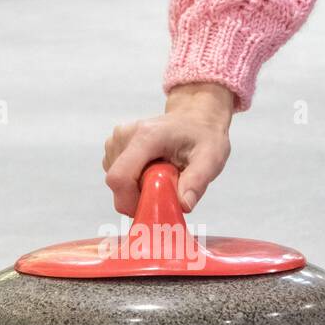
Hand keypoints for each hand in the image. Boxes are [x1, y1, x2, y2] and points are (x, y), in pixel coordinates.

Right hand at [102, 82, 234, 215]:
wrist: (195, 118)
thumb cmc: (202, 136)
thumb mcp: (210, 158)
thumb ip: (197, 182)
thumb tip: (183, 204)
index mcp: (146, 136)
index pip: (120, 178)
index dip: (131, 201)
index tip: (153, 205)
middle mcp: (125, 136)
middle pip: (117, 184)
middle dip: (139, 196)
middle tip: (166, 188)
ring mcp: (117, 141)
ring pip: (117, 183)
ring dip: (138, 189)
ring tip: (162, 175)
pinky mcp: (114, 148)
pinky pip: (119, 178)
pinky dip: (134, 183)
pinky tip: (152, 170)